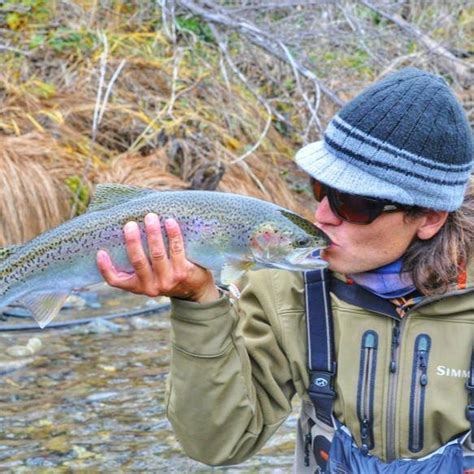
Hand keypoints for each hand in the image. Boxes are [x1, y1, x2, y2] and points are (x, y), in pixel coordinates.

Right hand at [96, 213, 219, 302]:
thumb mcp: (149, 276)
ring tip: (151, 217)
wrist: (195, 290)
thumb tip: (123, 230)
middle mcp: (151, 286)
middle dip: (133, 241)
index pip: (115, 281)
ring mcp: (168, 280)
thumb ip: (137, 262)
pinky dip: (173, 234)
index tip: (100, 252)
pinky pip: (177, 250)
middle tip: (130, 224)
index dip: (105, 269)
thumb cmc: (166, 275)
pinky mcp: (184, 272)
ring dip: (153, 234)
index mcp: (137, 286)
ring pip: (157, 254)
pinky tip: (170, 222)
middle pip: (138, 262)